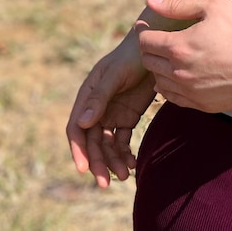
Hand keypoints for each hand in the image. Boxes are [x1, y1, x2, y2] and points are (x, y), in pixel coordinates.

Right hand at [66, 31, 157, 187]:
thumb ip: (99, 97)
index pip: (77, 129)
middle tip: (106, 182)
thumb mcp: (114, 75)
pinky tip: (132, 163)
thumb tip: (82, 122)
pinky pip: (122, 141)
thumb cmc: (130, 57)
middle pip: (92, 142)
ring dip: (113, 161)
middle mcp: (96, 109)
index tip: (84, 169)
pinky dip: (125, 154)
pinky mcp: (127, 117)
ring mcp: (111, 114)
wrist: (154, 49)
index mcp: (87, 97)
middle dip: (98, 163)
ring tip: (125, 174)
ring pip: (107, 145)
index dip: (78, 150)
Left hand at [138, 0, 231, 112]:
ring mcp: (189, 92)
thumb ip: (178, 4)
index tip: (148, 25)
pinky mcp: (201, 105)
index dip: (144, 31)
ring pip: (157, 82)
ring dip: (160, 68)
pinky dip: (170, 86)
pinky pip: (172, 98)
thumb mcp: (214, 7)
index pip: (145, 41)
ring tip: (172, 57)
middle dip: (151, 48)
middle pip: (148, 61)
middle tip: (161, 39)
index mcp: (179, 47)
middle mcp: (179, 72)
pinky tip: (181, 75)